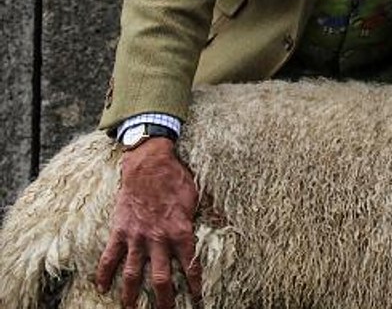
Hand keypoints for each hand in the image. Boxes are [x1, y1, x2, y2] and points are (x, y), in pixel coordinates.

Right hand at [96, 138, 202, 307]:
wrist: (148, 163)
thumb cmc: (176, 178)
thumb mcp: (198, 196)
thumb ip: (204, 214)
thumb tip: (222, 221)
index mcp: (181, 231)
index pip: (190, 265)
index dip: (194, 284)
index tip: (197, 298)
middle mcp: (158, 238)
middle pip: (160, 278)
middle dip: (164, 299)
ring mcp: (136, 236)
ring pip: (132, 273)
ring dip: (131, 294)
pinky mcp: (119, 230)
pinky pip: (109, 256)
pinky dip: (104, 274)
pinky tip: (101, 288)